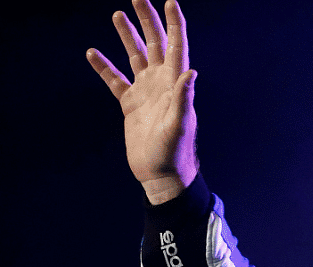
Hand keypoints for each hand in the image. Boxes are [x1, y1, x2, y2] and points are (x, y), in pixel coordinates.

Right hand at [87, 0, 196, 204]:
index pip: (176, 47)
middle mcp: (161, 84)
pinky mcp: (131, 105)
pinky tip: (93, 53)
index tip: (170, 2)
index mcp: (174, 85)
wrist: (161, 175)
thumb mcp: (180, 125)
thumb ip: (185, 98)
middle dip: (148, 21)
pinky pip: (115, 80)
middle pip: (154, 45)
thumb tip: (191, 71)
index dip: (174, 25)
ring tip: (119, 14)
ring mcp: (145, 93)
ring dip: (127, 36)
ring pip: (135, 57)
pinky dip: (104, 67)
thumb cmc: (174, 153)